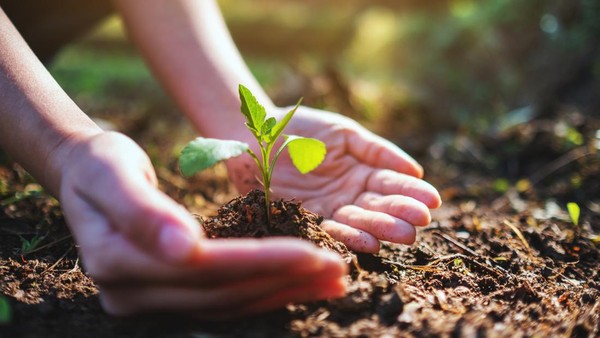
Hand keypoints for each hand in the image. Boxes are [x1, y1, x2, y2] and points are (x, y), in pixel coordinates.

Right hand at [57, 132, 346, 318]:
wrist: (85, 176)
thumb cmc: (100, 165)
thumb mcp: (113, 172)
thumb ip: (142, 210)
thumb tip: (186, 248)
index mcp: (117, 262)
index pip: (205, 268)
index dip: (262, 262)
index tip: (314, 252)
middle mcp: (133, 293)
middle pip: (223, 292)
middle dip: (285, 280)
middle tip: (338, 269)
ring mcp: (150, 300)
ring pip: (229, 303)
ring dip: (284, 292)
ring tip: (332, 280)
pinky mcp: (170, 295)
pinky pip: (224, 299)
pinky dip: (265, 291)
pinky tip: (300, 282)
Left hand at [226, 107, 441, 252]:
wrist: (258, 133)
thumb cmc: (303, 128)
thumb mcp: (345, 133)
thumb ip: (378, 151)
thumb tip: (417, 170)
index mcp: (363, 171)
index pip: (392, 184)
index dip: (412, 192)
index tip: (432, 201)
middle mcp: (350, 194)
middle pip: (380, 207)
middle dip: (401, 214)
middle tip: (420, 221)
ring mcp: (330, 208)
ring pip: (361, 222)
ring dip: (382, 229)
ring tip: (404, 234)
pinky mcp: (306, 219)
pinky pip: (330, 230)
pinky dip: (349, 238)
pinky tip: (370, 243)